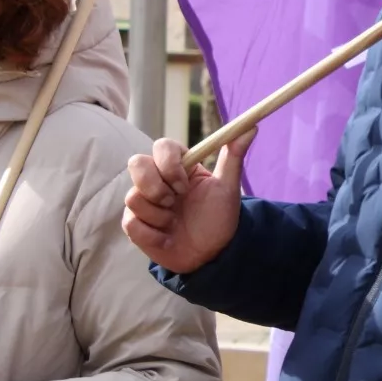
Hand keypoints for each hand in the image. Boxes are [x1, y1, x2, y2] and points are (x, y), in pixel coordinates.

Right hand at [122, 130, 255, 273]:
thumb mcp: (228, 187)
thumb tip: (250, 126)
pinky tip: (167, 238)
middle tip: (172, 203)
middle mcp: (157, 179)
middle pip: (136, 163)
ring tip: (175, 223)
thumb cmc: (218, 218)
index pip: (162, 146)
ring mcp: (144, 201)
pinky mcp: (134, 224)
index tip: (184, 186)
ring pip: (133, 197)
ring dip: (159, 216)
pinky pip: (130, 223)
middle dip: (154, 186)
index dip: (168, 164)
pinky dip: (152, 234)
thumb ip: (234, 155)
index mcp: (178, 165)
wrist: (211, 254)